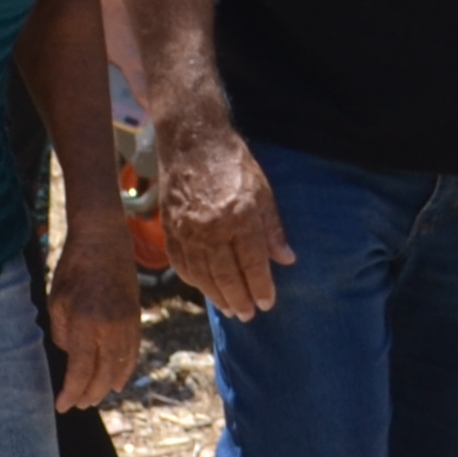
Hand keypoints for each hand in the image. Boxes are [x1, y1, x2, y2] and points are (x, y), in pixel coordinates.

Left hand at [47, 241, 143, 413]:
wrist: (104, 240)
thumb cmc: (73, 268)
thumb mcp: (57, 302)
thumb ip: (62, 333)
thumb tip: (69, 354)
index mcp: (86, 324)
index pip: (79, 371)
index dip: (70, 392)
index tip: (61, 405)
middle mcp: (110, 328)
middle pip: (102, 374)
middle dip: (89, 394)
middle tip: (77, 405)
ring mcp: (127, 324)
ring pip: (120, 367)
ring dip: (107, 386)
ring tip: (95, 398)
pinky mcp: (136, 318)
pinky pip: (132, 352)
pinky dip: (125, 370)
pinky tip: (118, 382)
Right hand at [158, 116, 293, 314]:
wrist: (193, 141)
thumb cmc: (234, 164)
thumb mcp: (263, 191)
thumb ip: (273, 228)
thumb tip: (287, 260)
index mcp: (239, 216)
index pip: (252, 262)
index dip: (260, 286)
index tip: (268, 303)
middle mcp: (211, 227)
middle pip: (225, 274)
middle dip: (239, 298)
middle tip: (249, 315)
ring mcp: (186, 229)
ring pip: (202, 274)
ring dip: (216, 295)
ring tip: (230, 309)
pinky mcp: (170, 228)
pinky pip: (181, 263)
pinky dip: (193, 280)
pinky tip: (204, 288)